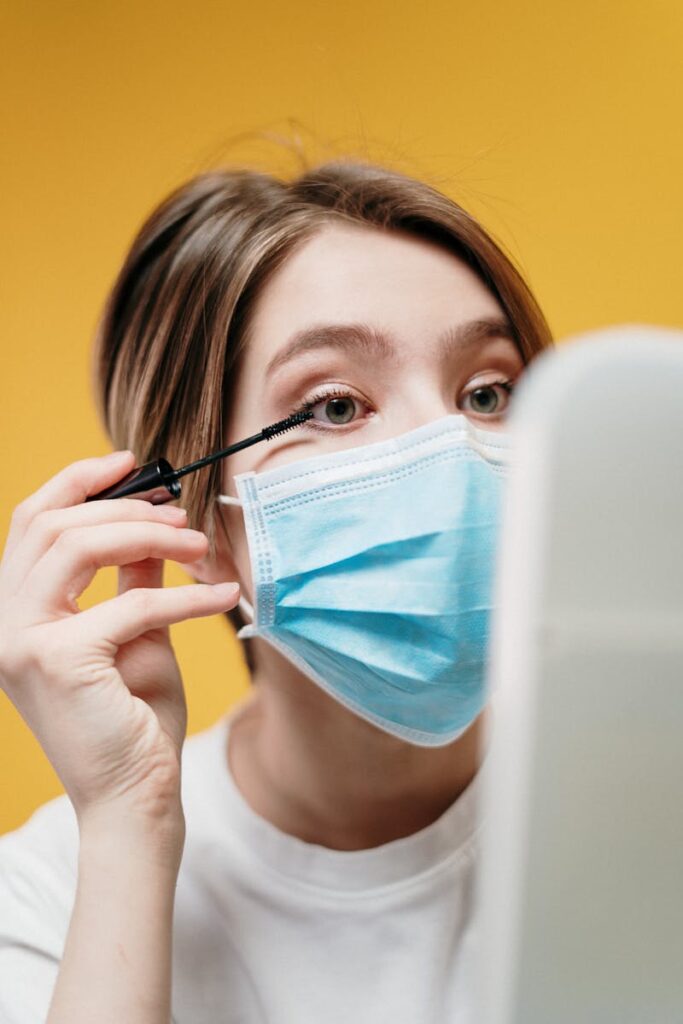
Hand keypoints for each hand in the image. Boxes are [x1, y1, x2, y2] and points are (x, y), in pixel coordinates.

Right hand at [0, 451, 238, 832]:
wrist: (135, 798)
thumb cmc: (134, 719)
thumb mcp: (136, 632)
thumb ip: (132, 577)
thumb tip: (152, 522)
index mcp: (16, 611)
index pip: (31, 522)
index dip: (78, 481)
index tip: (132, 464)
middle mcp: (3, 623)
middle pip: (51, 524)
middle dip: (124, 507)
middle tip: (181, 514)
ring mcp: (21, 642)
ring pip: (76, 547)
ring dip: (148, 535)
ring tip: (199, 547)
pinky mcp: (58, 661)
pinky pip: (131, 603)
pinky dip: (186, 596)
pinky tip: (224, 595)